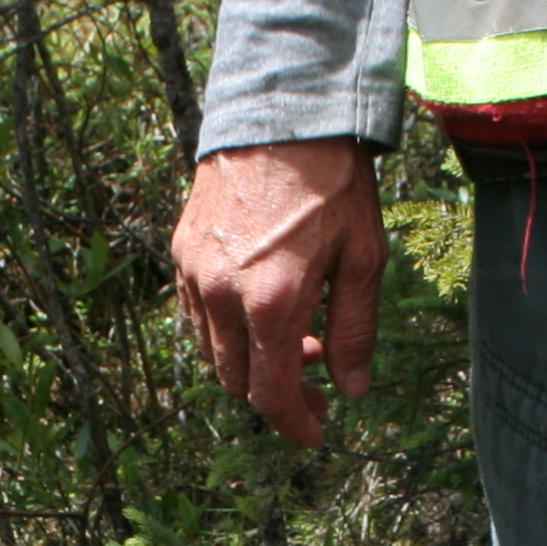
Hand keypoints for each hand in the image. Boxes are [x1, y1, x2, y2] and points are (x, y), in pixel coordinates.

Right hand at [171, 139, 386, 446]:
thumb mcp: (364, 258)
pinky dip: (228, 329)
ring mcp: (196, 273)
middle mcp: (223, 295)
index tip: (317, 433)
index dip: (294, 423)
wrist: (283, 112)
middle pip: (237, 380)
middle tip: (317, 381)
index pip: (271, 393)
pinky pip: (199, 314)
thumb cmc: (333, 182)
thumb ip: (355, 331)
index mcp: (272, 304)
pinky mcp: (182, 251)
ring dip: (251, 361)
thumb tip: (352, 389)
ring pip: (213, 350)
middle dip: (276, 393)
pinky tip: (261, 308)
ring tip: (297, 337)